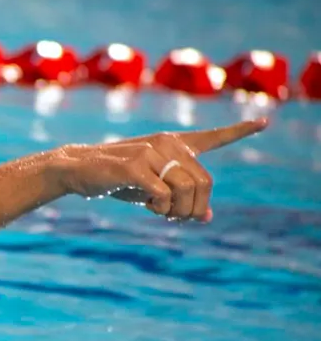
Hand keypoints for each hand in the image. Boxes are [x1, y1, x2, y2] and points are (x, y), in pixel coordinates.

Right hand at [49, 119, 267, 221]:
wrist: (76, 169)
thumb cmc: (115, 180)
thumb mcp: (151, 190)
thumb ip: (179, 197)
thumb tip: (206, 217)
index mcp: (173, 145)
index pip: (212, 137)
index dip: (240, 130)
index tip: (264, 122)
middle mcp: (167, 144)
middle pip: (205, 182)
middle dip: (196, 207)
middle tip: (178, 218)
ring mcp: (151, 153)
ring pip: (188, 190)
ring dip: (178, 211)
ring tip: (161, 213)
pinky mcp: (135, 166)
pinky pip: (163, 195)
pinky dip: (160, 208)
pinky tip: (147, 206)